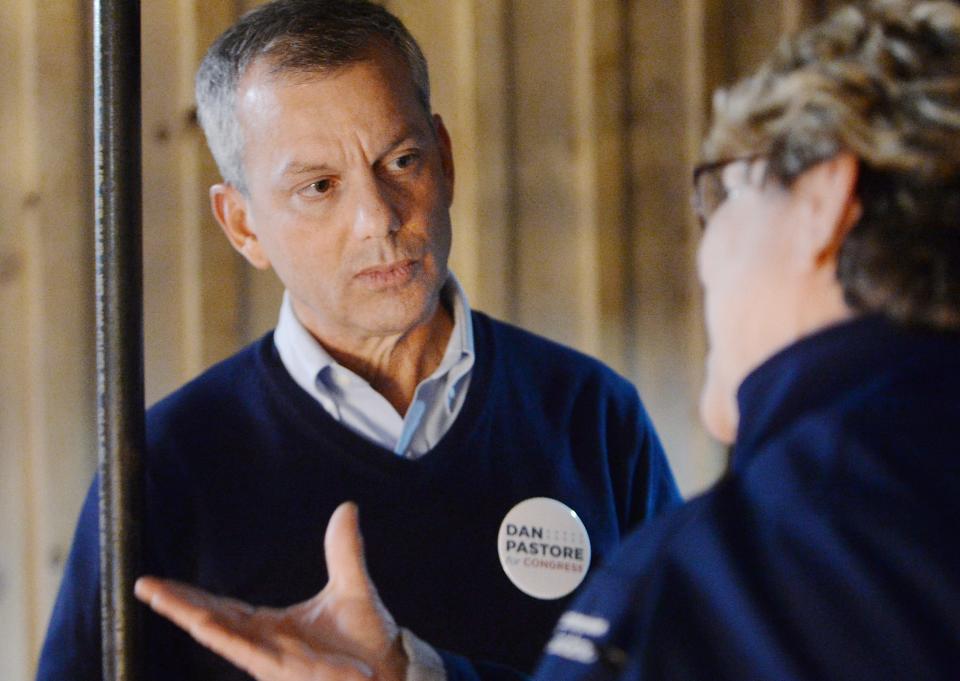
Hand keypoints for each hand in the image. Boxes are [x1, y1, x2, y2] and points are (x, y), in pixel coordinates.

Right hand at [135, 502, 406, 680]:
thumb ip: (344, 551)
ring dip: (188, 615)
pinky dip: (222, 635)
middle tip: (144, 584)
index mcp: (272, 627)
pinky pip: (246, 650)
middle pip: (210, 619)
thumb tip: (347, 508)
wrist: (390, 672)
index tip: (159, 582)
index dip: (191, 596)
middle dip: (176, 602)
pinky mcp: (282, 668)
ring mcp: (270, 658)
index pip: (223, 609)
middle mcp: (264, 644)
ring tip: (157, 594)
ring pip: (220, 634)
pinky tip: (201, 621)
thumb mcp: (353, 588)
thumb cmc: (368, 642)